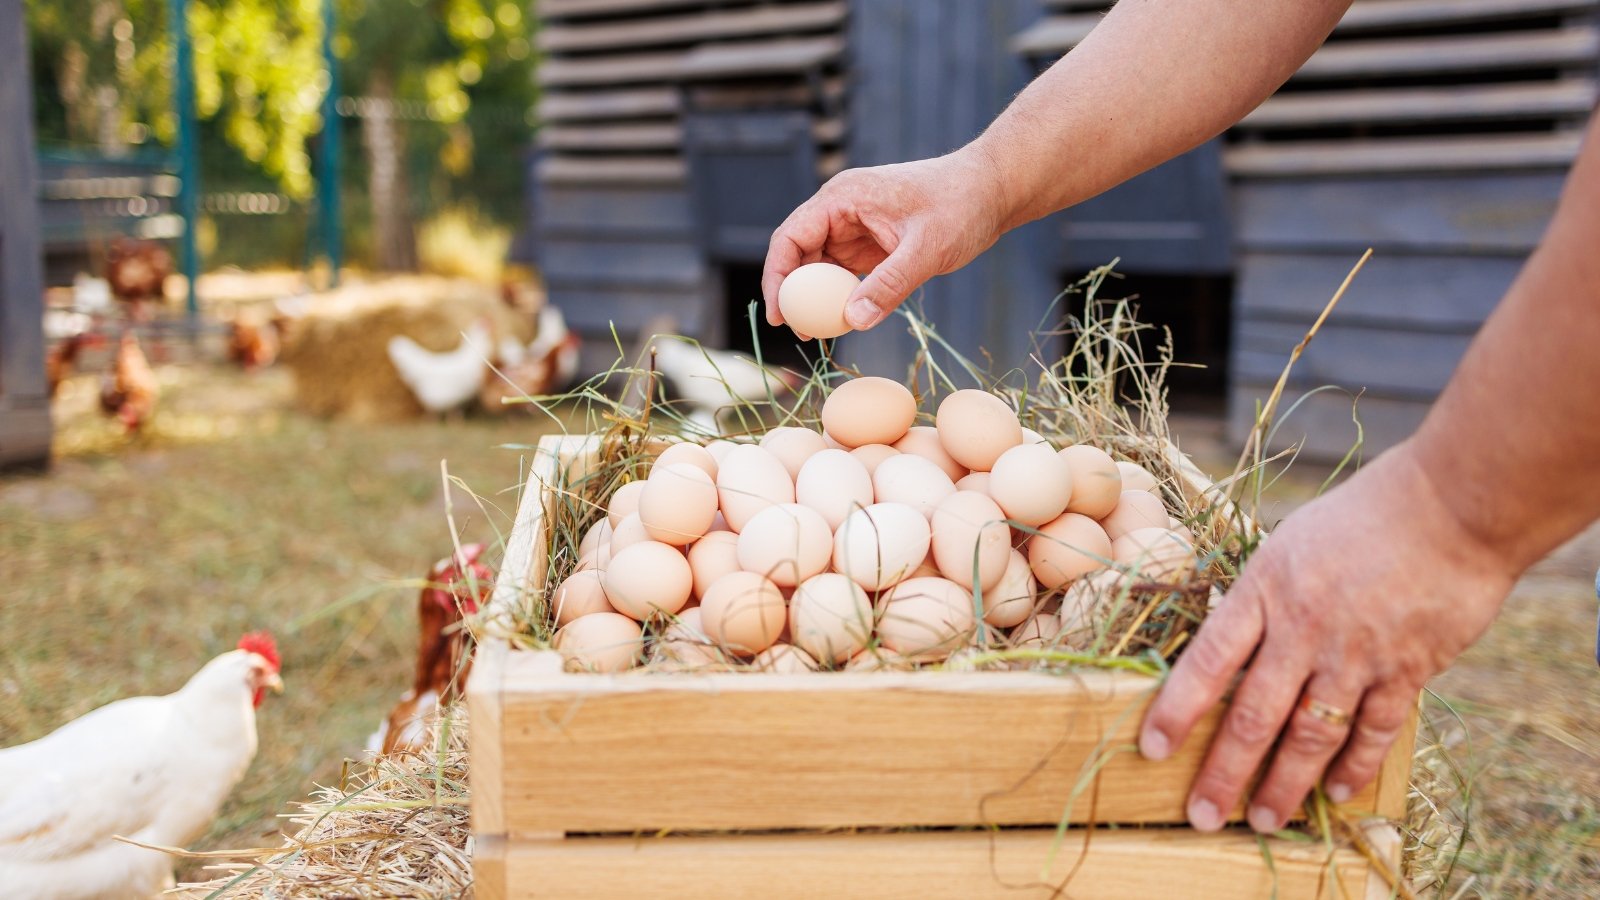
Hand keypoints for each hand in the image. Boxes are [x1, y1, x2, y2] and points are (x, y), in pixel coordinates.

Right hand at [761, 148, 1009, 335]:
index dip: (778, 276)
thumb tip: (854, 320)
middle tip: (801, 332)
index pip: (791, 236)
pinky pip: (843, 272)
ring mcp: (855, 226)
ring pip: (820, 266)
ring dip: (817, 298)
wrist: (992, 191)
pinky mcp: (871, 243)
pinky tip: (845, 320)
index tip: (779, 315)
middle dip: (795, 293)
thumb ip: (891, 284)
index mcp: (843, 197)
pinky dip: (840, 296)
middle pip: (799, 253)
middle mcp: (841, 210)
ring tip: (821, 332)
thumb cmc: (961, 205)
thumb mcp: (927, 248)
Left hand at [1139, 444, 1513, 832]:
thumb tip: (1227, 650)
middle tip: (1201, 815)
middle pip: (1253, 714)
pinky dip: (1352, 766)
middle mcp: (1304, 627)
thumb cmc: (1360, 518)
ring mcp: (1356, 653)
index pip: (1208, 660)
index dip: (1177, 709)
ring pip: (1310, 735)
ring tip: (1261, 819)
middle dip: (1224, 772)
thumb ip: (1260, 599)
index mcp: (1264, 590)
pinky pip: (1372, 731)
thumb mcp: (1289, 545)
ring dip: (1283, 784)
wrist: (1451, 506)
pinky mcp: (1406, 669)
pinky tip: (1334, 793)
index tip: (1152, 748)